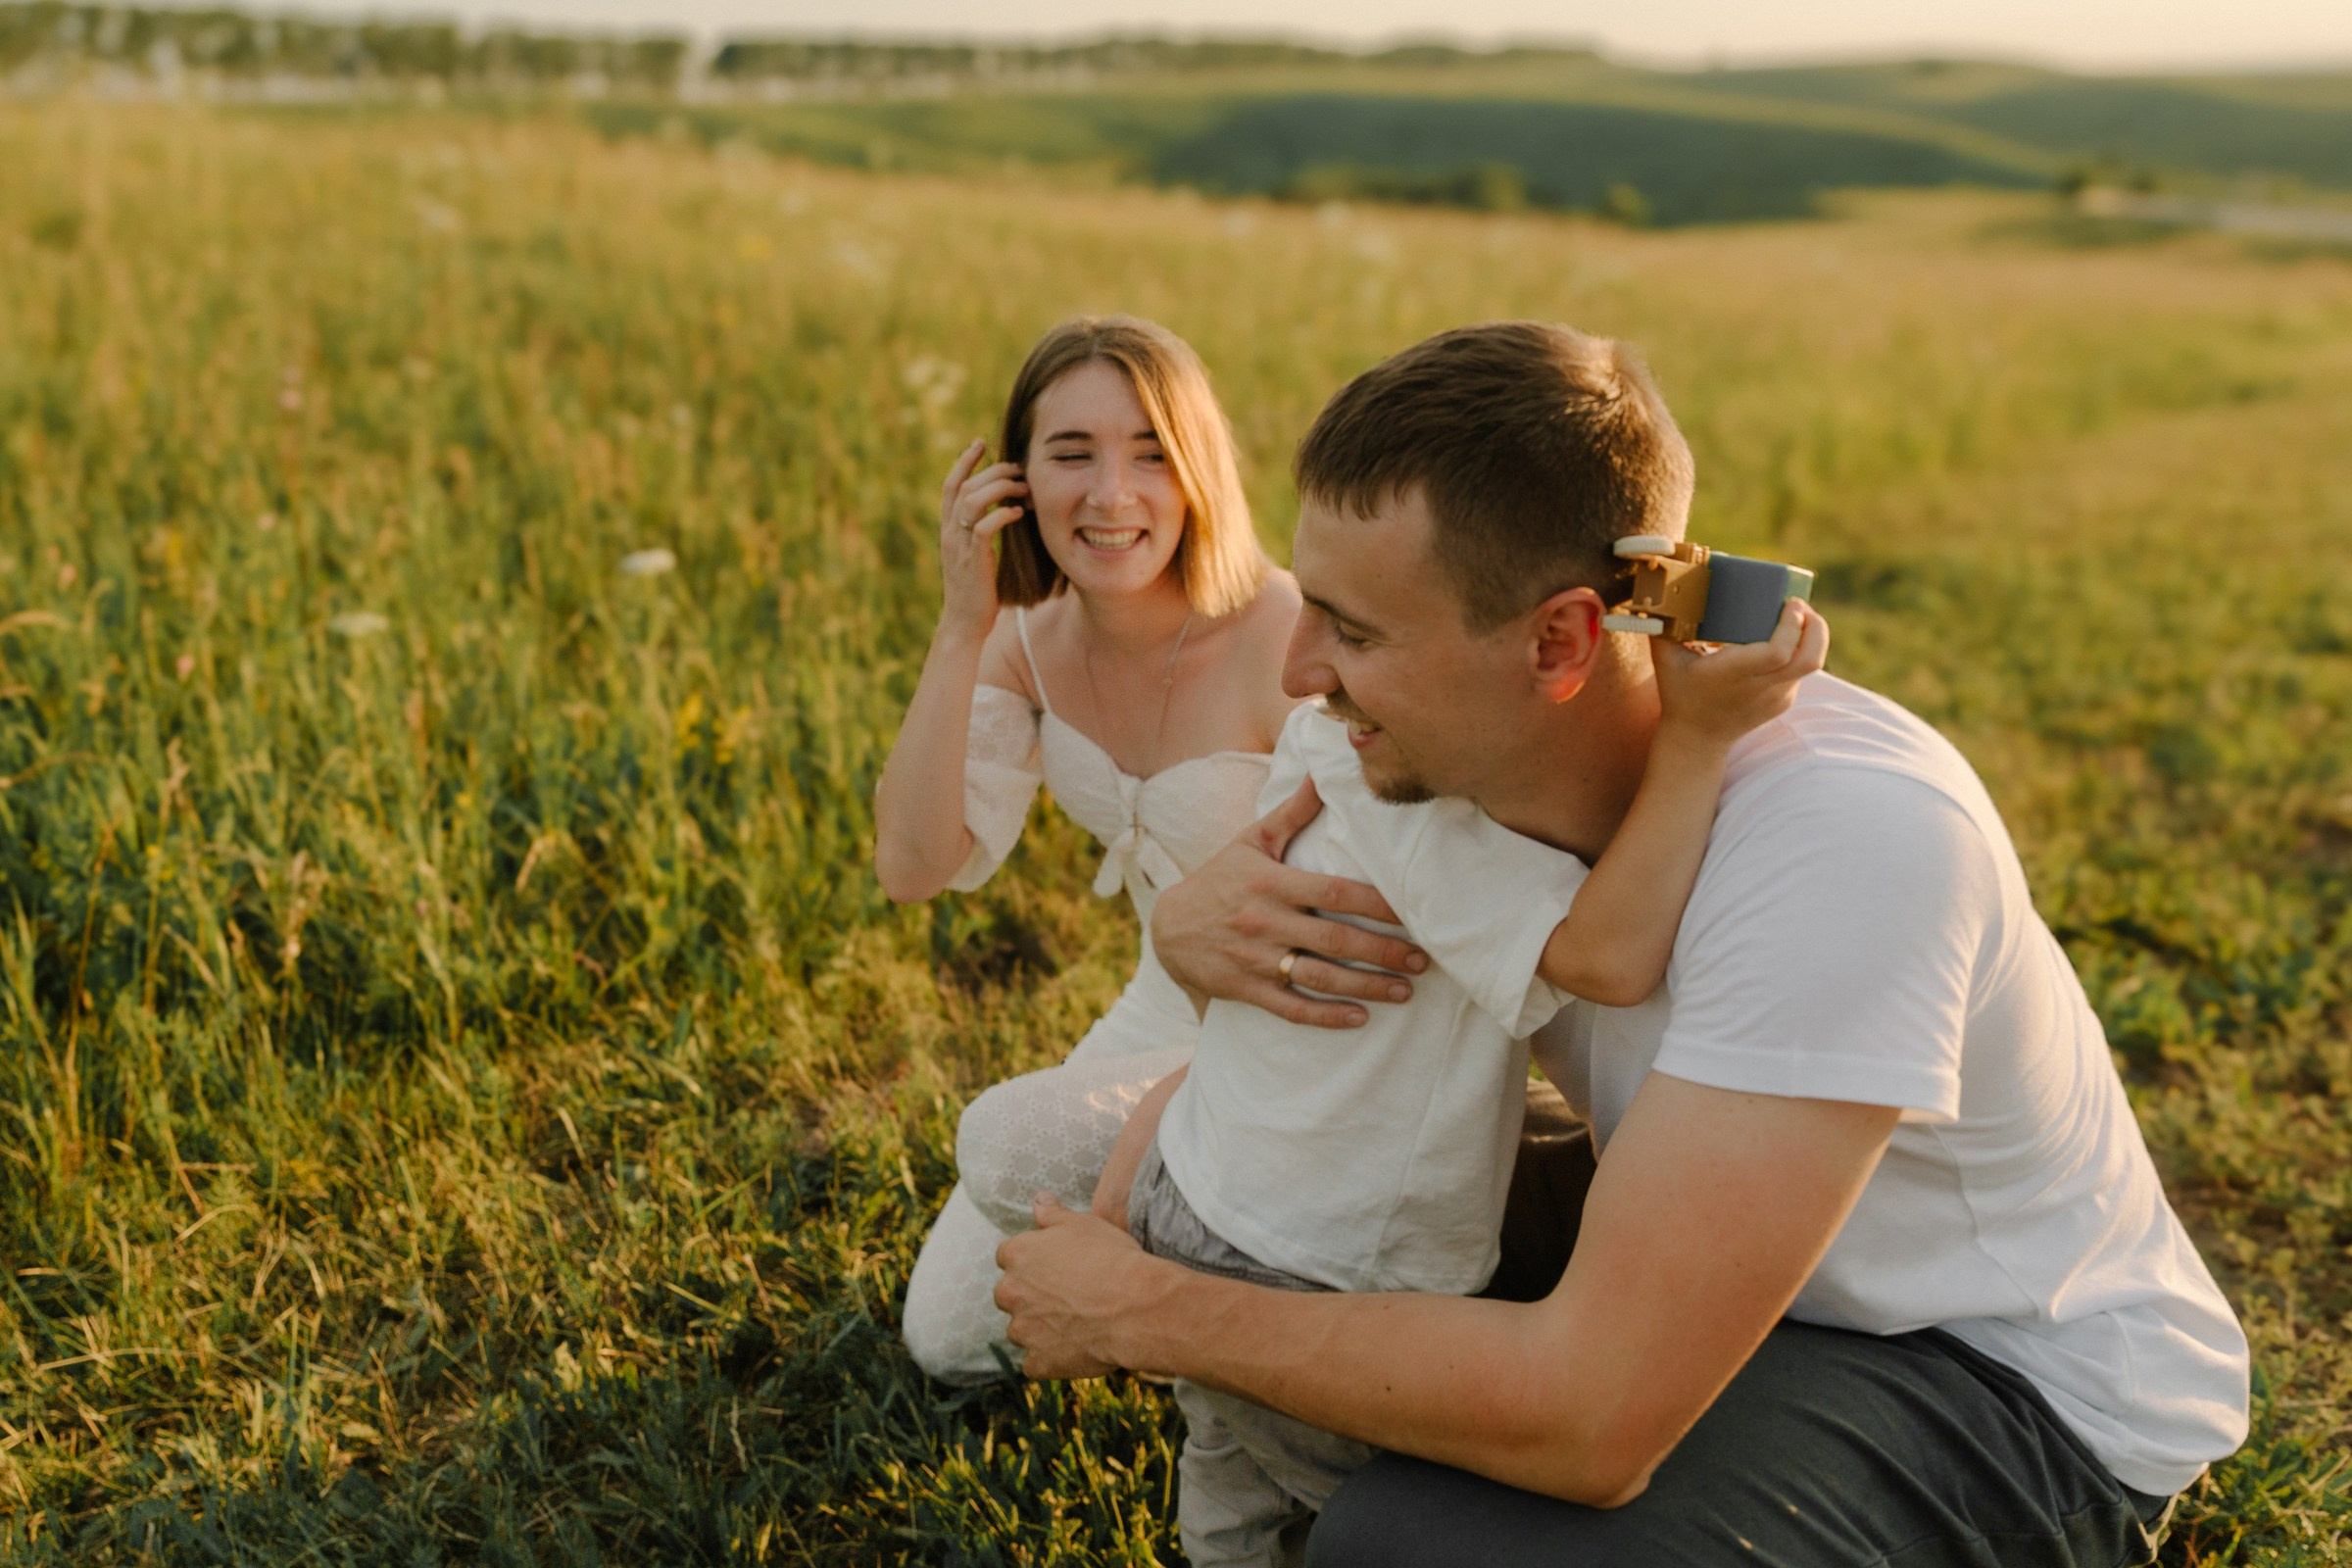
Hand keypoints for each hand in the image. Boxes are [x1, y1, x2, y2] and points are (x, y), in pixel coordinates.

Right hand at [937, 439, 1028, 637]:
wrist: (965, 623)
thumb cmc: (976, 591)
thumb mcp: (974, 555)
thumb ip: (980, 532)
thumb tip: (1002, 511)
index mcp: (948, 529)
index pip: (950, 485)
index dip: (963, 462)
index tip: (980, 442)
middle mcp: (950, 533)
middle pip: (964, 487)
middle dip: (992, 471)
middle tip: (1018, 468)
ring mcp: (959, 546)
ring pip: (972, 501)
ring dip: (1000, 488)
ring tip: (1023, 488)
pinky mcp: (973, 560)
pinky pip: (985, 527)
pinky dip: (1002, 514)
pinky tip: (1018, 512)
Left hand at [995, 1195, 1159, 1379]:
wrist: (1137, 1307)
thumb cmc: (1112, 1259)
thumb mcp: (1084, 1223)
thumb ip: (1052, 1214)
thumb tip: (1038, 1201)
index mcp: (1017, 1255)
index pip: (1008, 1256)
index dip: (1033, 1262)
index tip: (1056, 1267)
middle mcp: (1010, 1292)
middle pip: (1010, 1294)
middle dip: (1031, 1296)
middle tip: (1068, 1296)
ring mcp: (1022, 1331)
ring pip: (1021, 1330)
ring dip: (1039, 1328)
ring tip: (1076, 1323)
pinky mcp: (1038, 1362)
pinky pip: (1036, 1363)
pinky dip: (1050, 1358)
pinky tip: (1077, 1348)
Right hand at [1150, 778, 1429, 1028]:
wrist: (1168, 929)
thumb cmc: (1219, 880)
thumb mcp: (1249, 842)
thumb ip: (1290, 813)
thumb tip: (1320, 775)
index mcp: (1272, 882)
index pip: (1334, 891)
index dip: (1375, 903)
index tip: (1412, 911)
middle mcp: (1266, 921)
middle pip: (1335, 939)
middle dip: (1384, 951)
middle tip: (1424, 960)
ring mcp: (1257, 959)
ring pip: (1320, 977)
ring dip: (1366, 987)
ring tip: (1405, 991)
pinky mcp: (1248, 989)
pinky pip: (1292, 1008)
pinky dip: (1326, 1016)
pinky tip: (1359, 1019)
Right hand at [1651, 600, 1829, 748]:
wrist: (1697, 739)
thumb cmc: (1680, 694)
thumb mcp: (1665, 660)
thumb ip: (1661, 627)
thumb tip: (1658, 596)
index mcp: (1734, 674)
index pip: (1779, 652)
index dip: (1792, 626)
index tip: (1789, 604)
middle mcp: (1761, 687)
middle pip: (1809, 658)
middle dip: (1815, 626)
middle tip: (1800, 606)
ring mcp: (1777, 696)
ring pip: (1812, 663)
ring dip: (1812, 635)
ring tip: (1797, 615)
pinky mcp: (1784, 700)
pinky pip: (1802, 669)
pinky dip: (1801, 648)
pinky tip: (1786, 636)